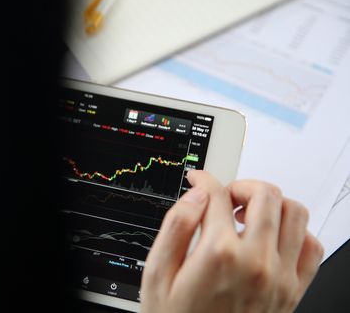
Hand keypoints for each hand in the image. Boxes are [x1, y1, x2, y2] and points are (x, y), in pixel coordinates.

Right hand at [141, 170, 323, 312]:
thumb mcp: (159, 272)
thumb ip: (177, 226)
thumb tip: (196, 195)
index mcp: (219, 254)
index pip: (217, 195)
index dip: (204, 180)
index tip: (198, 180)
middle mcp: (256, 262)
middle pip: (264, 194)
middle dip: (240, 185)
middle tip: (225, 196)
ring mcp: (279, 277)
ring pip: (294, 213)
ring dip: (271, 203)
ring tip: (249, 213)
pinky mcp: (293, 291)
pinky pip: (311, 246)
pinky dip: (296, 231)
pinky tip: (272, 236)